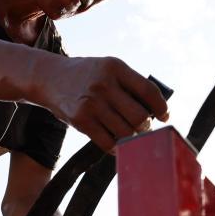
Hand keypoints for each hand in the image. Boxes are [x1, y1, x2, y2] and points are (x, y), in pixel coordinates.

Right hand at [37, 56, 167, 151]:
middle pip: (139, 116)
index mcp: (115, 68)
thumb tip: (156, 110)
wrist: (49, 77)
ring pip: (125, 132)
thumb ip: (130, 84)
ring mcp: (91, 104)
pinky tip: (117, 144)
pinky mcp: (81, 121)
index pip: (148, 91)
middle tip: (145, 128)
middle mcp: (103, 84)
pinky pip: (108, 143)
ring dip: (132, 138)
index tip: (164, 116)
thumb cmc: (87, 76)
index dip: (161, 107)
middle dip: (146, 126)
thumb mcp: (108, 69)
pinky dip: (117, 147)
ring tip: (130, 134)